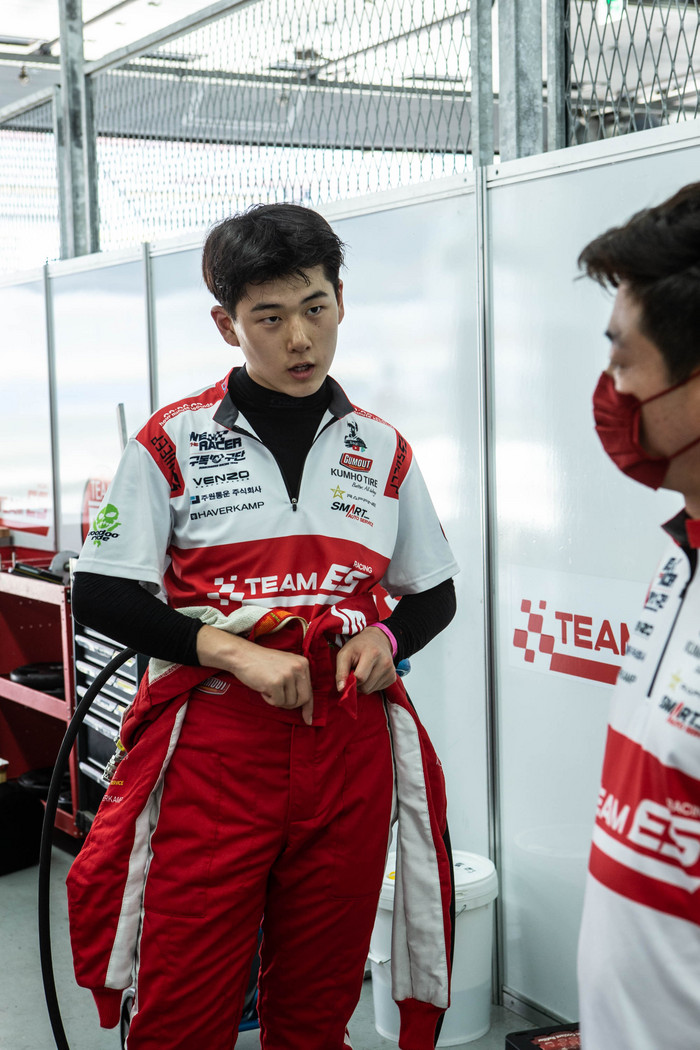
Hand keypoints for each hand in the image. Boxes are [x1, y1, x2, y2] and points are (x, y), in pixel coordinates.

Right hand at [196, 625, 313, 723]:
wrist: (243, 655)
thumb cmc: (263, 663)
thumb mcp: (285, 666)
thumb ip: (297, 680)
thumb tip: (306, 706)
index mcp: (303, 663)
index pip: (310, 690)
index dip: (309, 707)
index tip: (308, 720)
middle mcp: (298, 668)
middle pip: (303, 699)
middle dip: (291, 704)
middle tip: (279, 699)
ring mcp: (288, 675)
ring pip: (290, 702)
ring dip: (278, 700)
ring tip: (268, 687)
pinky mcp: (276, 683)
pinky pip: (278, 702)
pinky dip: (270, 700)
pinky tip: (264, 688)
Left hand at [335, 626, 396, 694]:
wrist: (376, 640)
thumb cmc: (358, 647)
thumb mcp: (344, 654)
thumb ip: (341, 672)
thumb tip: (341, 689)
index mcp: (373, 653)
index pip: (360, 678)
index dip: (350, 679)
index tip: (348, 672)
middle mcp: (385, 663)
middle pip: (365, 687)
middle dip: (356, 683)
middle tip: (355, 671)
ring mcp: (391, 671)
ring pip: (370, 690)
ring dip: (363, 685)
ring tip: (363, 671)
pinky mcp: (393, 678)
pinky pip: (377, 689)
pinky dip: (371, 685)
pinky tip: (371, 673)